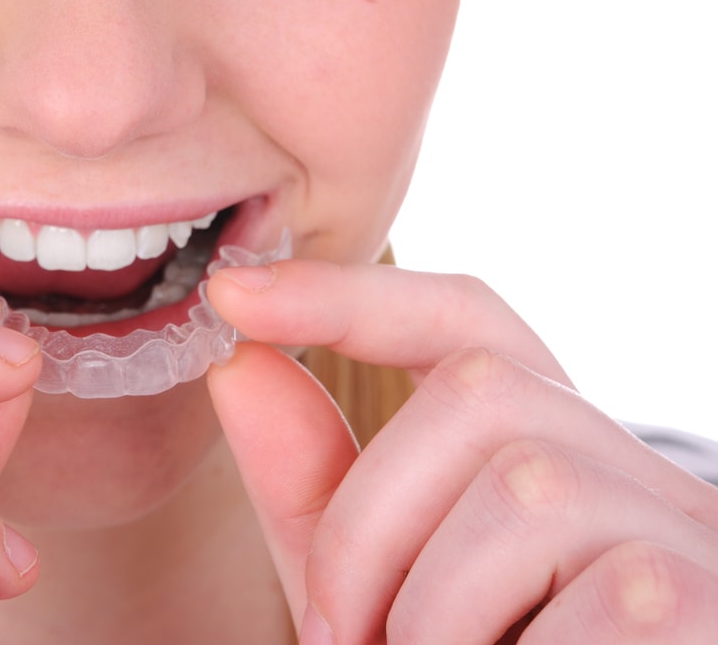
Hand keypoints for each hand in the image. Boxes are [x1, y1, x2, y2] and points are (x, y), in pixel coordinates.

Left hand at [207, 260, 717, 643]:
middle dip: (369, 523)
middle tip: (342, 633)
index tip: (235, 294)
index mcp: (547, 455)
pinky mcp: (711, 604)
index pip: (466, 323)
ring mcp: (686, 532)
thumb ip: (314, 490)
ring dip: (433, 611)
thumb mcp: (371, 588)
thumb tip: (237, 364)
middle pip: (480, 392)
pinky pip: (603, 596)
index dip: (354, 296)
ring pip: (525, 488)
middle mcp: (633, 472)